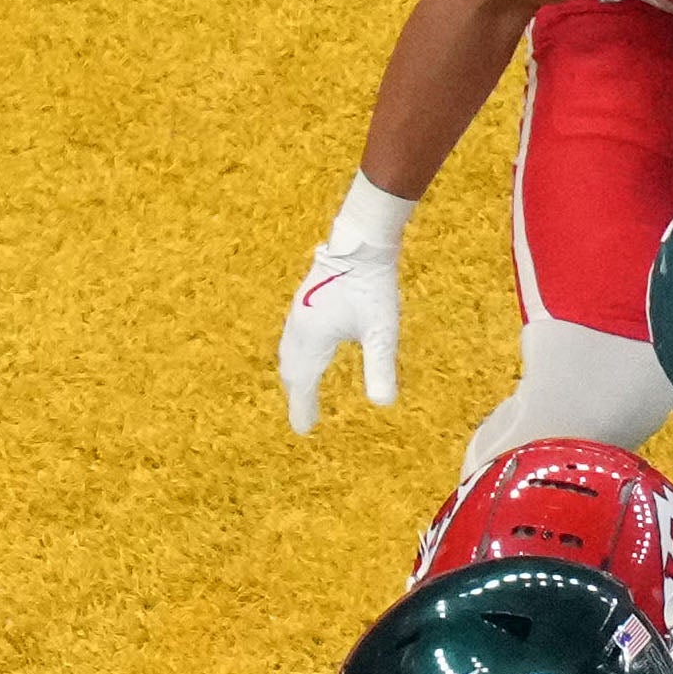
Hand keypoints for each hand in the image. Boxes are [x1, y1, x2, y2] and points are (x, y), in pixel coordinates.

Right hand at [279, 238, 404, 436]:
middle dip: (296, 395)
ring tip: (301, 389)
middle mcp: (299, 328)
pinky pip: (293, 337)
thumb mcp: (382, 331)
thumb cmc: (372, 285)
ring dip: (294, 374)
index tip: (303, 430)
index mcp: (313, 340)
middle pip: (291, 370)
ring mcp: (299, 312)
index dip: (303, 408)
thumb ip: (380, 368)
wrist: (361, 242)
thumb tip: (383, 404)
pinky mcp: (305, 300)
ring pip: (289, 352)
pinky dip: (296, 355)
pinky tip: (308, 351)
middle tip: (302, 416)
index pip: (304, 383)